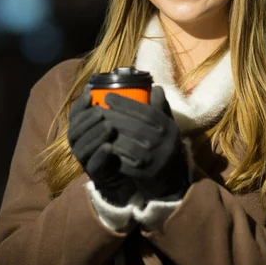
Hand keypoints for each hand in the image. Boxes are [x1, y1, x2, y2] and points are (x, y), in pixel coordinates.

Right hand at [67, 85, 136, 205]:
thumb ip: (143, 108)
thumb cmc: (131, 142)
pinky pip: (92, 163)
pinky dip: (99, 154)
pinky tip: (109, 147)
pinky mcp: (95, 172)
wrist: (133, 171)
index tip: (90, 93)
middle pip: (75, 129)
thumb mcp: (135, 123)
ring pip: (81, 145)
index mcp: (86, 128)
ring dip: (94, 135)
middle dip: (87, 119)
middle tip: (101, 112)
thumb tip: (156, 88)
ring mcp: (87, 158)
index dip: (80, 103)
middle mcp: (82, 142)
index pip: (76, 114)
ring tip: (109, 127)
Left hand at [102, 86, 189, 200]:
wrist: (168, 177)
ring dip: (108, 134)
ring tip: (96, 126)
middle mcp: (165, 143)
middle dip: (112, 117)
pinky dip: (110, 152)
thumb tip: (155, 87)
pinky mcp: (143, 174)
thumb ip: (160, 107)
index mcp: (169, 128)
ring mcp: (154, 160)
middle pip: (134, 127)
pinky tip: (101, 143)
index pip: (146, 112)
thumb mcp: (166, 125)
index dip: (126, 104)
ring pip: (126, 144)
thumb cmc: (162, 143)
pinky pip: (122, 161)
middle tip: (96, 110)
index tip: (108, 97)